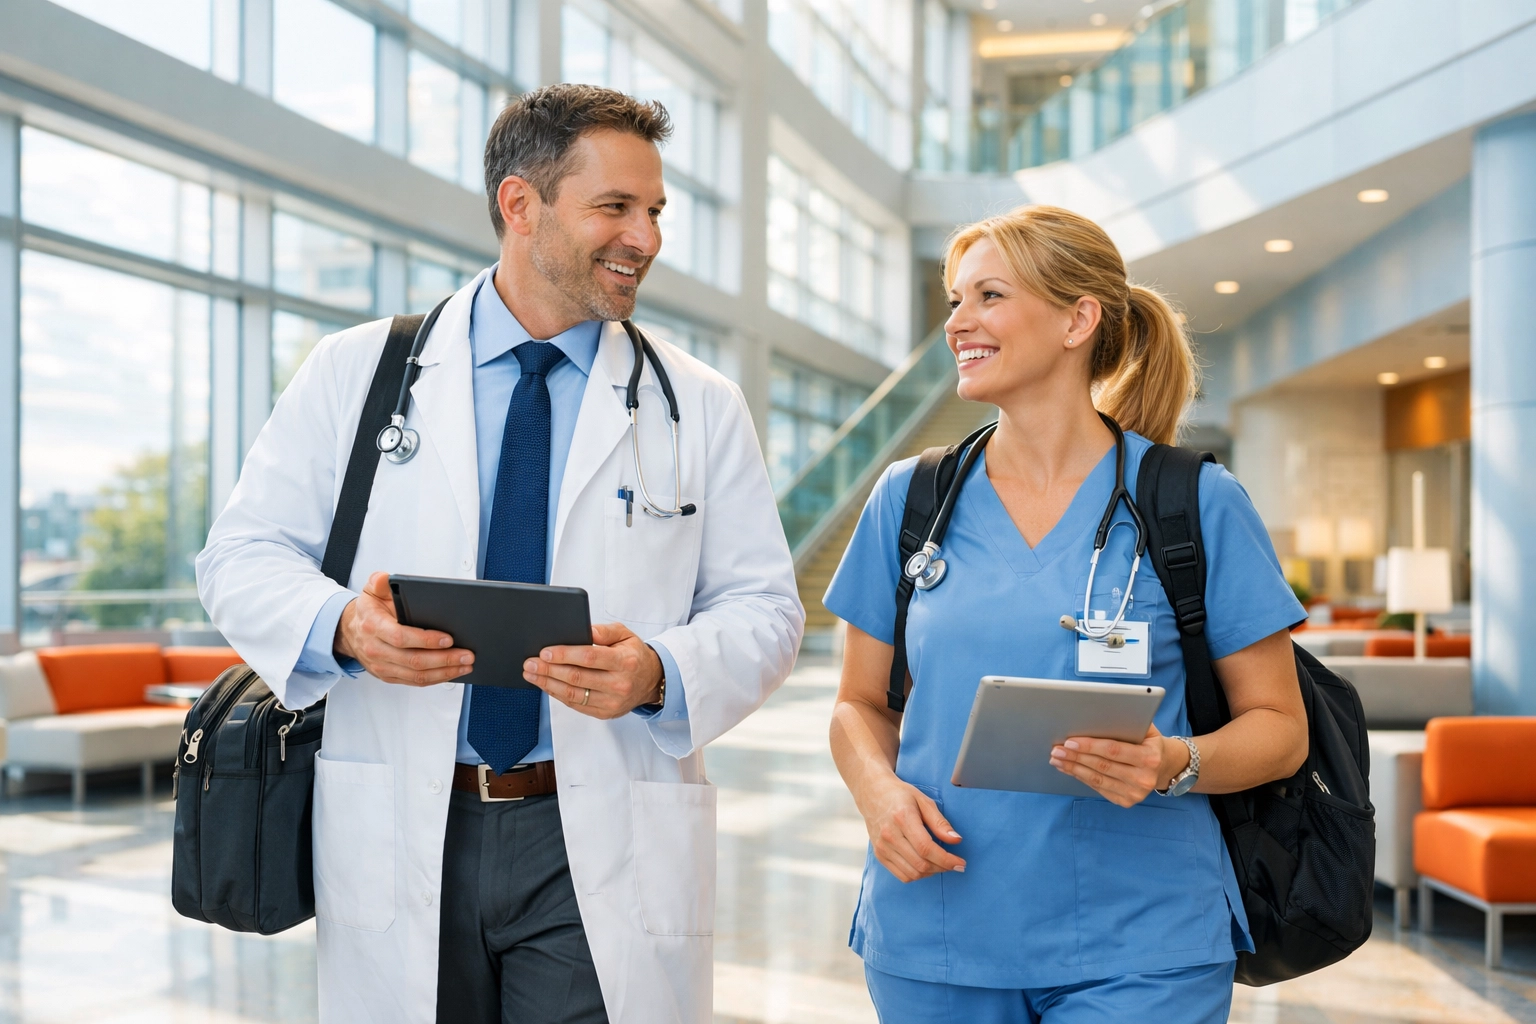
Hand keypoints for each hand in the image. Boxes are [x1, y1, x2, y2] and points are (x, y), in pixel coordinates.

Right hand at [334, 572, 473, 685]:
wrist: (350, 631)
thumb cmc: (368, 611)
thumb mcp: (370, 590)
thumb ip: (380, 582)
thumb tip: (387, 579)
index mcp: (373, 626)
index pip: (401, 637)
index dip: (426, 640)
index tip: (448, 639)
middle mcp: (376, 649)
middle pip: (413, 660)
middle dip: (444, 659)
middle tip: (467, 655)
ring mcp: (382, 666)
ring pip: (416, 675)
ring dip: (444, 672)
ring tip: (465, 665)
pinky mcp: (388, 676)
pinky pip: (414, 682)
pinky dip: (436, 679)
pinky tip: (451, 672)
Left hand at [522, 622, 662, 719]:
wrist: (651, 681)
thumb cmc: (633, 654)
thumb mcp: (625, 634)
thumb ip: (604, 631)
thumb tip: (583, 630)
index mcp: (624, 662)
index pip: (589, 657)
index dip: (564, 655)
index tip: (545, 652)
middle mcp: (619, 684)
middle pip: (577, 677)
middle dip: (549, 670)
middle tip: (530, 662)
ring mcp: (612, 702)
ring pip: (573, 695)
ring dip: (547, 684)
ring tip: (532, 674)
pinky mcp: (605, 713)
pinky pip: (576, 705)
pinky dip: (558, 695)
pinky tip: (546, 685)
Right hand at [856, 774, 964, 882]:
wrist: (872, 794)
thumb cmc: (901, 795)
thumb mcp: (923, 801)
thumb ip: (940, 822)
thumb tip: (956, 840)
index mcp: (902, 818)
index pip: (926, 848)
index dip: (946, 859)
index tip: (960, 863)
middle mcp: (889, 835)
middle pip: (920, 863)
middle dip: (942, 867)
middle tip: (954, 864)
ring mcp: (882, 847)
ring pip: (912, 873)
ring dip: (931, 873)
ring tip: (941, 864)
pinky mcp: (879, 854)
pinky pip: (902, 875)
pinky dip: (918, 875)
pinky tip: (926, 865)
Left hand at [1050, 724, 1187, 806]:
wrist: (1165, 766)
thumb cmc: (1149, 741)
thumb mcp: (1146, 728)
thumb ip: (1126, 722)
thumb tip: (1093, 714)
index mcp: (1150, 757)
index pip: (1113, 751)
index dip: (1089, 746)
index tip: (1069, 742)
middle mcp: (1144, 779)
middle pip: (1101, 766)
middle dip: (1075, 757)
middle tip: (1056, 749)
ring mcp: (1135, 794)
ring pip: (1097, 779)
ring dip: (1073, 769)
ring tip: (1057, 759)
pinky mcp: (1126, 802)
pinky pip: (1098, 788)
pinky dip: (1080, 777)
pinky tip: (1068, 769)